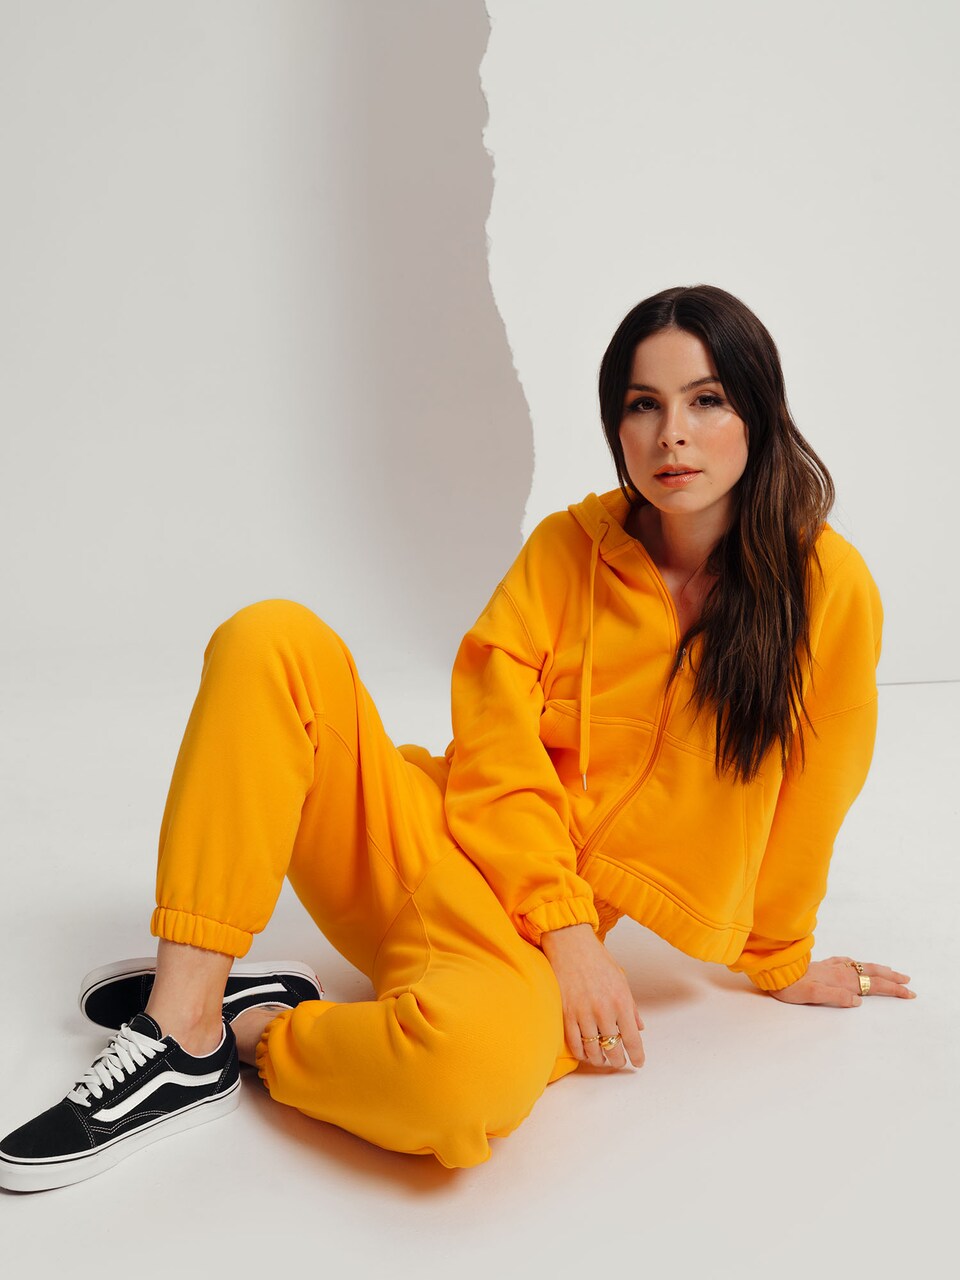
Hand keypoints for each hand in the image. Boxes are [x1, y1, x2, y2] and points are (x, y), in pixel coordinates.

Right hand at [541, 923, 643, 1069]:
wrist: (570, 944)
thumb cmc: (597, 959)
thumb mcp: (621, 980)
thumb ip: (631, 1007)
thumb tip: (639, 1027)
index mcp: (621, 1002)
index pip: (632, 1039)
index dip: (637, 1056)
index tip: (638, 1063)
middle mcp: (603, 1011)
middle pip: (613, 1049)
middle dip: (618, 1060)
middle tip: (618, 1062)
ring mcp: (583, 1013)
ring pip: (593, 1050)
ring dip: (599, 1059)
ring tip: (602, 1059)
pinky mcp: (566, 1013)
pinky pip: (574, 1043)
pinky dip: (581, 1053)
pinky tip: (585, 1053)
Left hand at [769, 955, 915, 1006]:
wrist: (775, 972)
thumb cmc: (792, 987)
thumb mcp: (813, 995)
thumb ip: (836, 997)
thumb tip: (858, 1000)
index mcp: (841, 980)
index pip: (873, 985)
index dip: (892, 989)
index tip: (908, 993)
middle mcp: (840, 972)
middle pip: (872, 974)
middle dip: (891, 979)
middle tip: (908, 983)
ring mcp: (832, 966)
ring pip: (861, 967)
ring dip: (878, 970)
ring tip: (891, 972)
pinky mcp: (823, 965)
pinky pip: (846, 962)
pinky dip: (858, 964)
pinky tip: (856, 964)